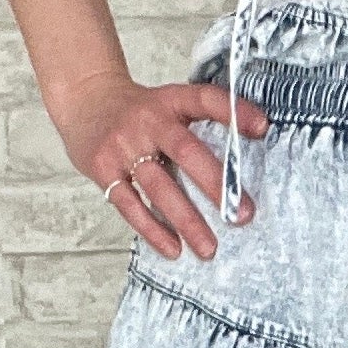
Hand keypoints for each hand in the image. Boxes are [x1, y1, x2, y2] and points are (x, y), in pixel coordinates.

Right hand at [55, 72, 269, 260]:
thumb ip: (200, 120)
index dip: (235, 111)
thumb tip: (251, 146)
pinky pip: (130, 204)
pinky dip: (152, 229)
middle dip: (216, 185)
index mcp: (171, 101)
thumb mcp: (169, 101)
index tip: (263, 128)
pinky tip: (173, 248)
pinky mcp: (102, 169)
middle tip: (242, 215)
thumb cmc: (139, 109)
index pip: (206, 99)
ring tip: (209, 248)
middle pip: (186, 151)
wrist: (84, 99)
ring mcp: (123, 146)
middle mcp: (148, 121)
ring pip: (159, 186)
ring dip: (186, 220)